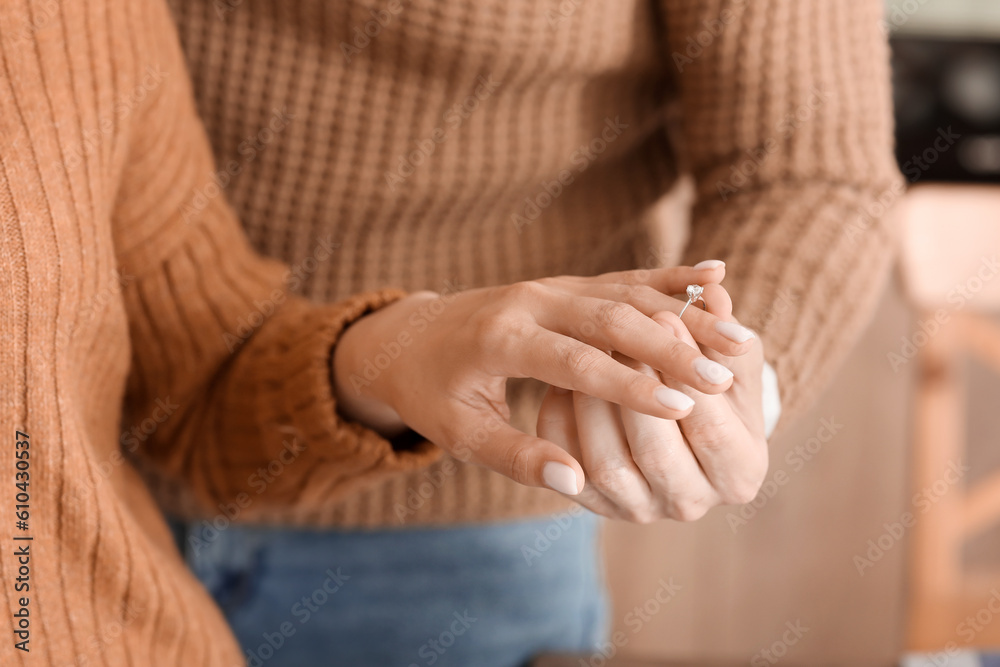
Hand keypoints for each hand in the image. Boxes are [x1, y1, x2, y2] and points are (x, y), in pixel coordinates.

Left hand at [332, 265, 756, 494]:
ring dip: (685, 314)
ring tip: (740, 339)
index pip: (575, 361)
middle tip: (727, 376)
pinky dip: (670, 279)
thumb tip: (572, 480)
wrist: (408, 335)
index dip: (630, 384)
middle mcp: (531, 301)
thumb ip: (513, 456)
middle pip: (611, 318)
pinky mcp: (567, 284)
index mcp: (501, 339)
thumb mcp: (456, 432)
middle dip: (672, 347)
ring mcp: (552, 286)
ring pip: (628, 293)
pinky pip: (624, 278)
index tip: (683, 406)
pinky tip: (715, 278)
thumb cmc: (431, 391)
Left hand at [535, 283, 767, 521]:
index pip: (712, 431)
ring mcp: (641, 510)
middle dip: (635, 387)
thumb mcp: (733, 362)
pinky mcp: (599, 506)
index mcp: (742, 472)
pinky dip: (564, 424)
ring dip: (594, 406)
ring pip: (607, 466)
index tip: (666, 317)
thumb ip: (725, 332)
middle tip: (617, 332)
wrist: (682, 428)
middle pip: (657, 453)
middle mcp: (690, 502)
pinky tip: (563, 381)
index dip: (685, 373)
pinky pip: (571, 469)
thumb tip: (714, 293)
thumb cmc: (714, 384)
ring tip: (587, 353)